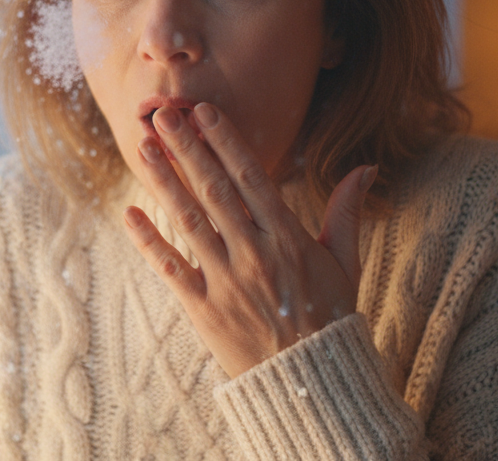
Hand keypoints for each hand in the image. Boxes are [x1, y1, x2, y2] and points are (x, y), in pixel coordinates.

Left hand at [122, 102, 377, 378]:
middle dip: (186, 149)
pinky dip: (148, 241)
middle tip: (162, 115)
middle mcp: (255, 255)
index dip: (226, 143)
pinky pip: (170, 268)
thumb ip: (347, 211)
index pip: (252, 179)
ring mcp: (226, 282)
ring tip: (143, 149)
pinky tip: (130, 212)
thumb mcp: (346, 262)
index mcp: (289, 239)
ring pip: (188, 221)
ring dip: (163, 182)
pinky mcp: (204, 309)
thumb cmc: (330, 318)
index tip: (205, 112)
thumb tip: (367, 167)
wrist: (312, 385)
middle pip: (214, 190)